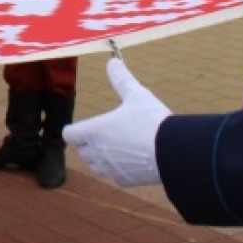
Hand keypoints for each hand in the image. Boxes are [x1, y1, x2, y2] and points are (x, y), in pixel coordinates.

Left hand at [62, 58, 171, 186]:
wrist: (174, 153)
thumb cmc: (152, 121)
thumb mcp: (137, 95)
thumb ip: (122, 79)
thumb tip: (112, 61)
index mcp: (94, 131)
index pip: (69, 134)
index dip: (74, 130)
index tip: (82, 127)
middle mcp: (98, 152)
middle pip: (81, 151)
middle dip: (88, 143)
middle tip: (104, 134)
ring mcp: (111, 169)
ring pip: (95, 166)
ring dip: (100, 159)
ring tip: (116, 148)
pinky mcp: (125, 181)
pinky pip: (114, 177)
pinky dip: (119, 170)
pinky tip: (132, 161)